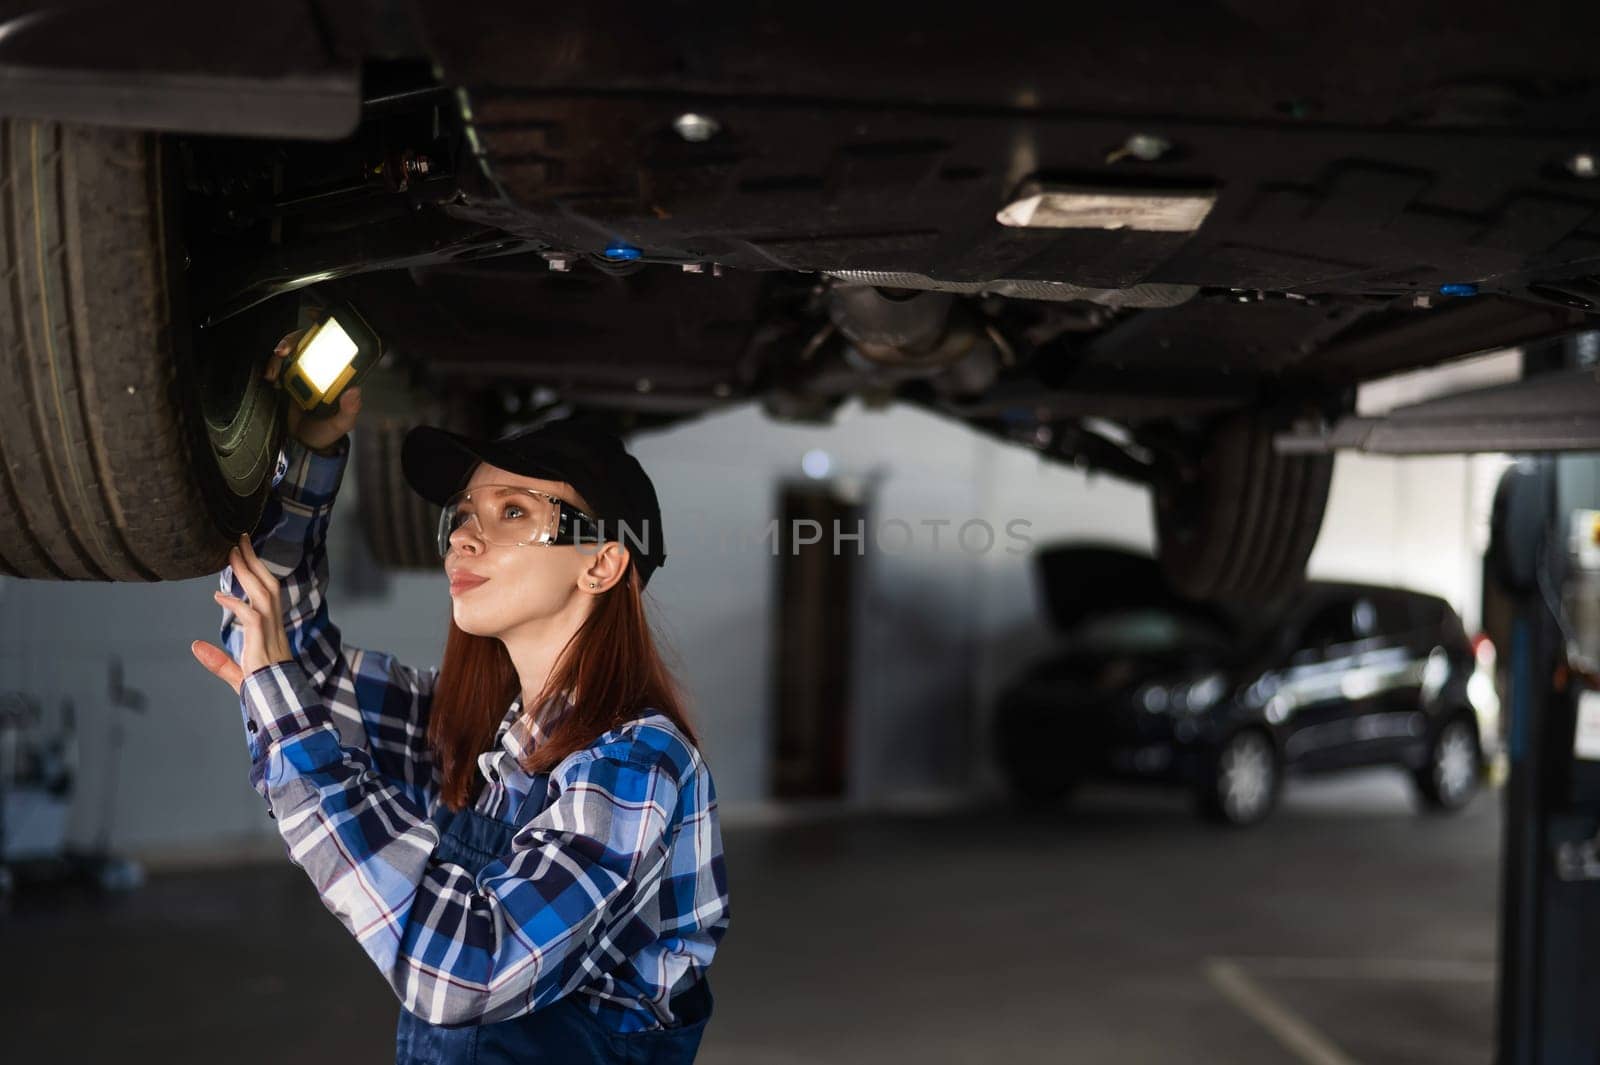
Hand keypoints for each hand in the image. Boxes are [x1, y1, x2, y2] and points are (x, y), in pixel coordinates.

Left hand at [191, 533, 293, 695]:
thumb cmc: (262, 691)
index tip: (242, 555)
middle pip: (268, 585)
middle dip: (255, 561)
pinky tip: (218, 597)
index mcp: (272, 630)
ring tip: (233, 552)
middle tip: (240, 540)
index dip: (256, 573)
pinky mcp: (263, 642)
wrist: (279, 706)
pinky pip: (251, 616)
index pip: (268, 592)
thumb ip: (217, 661)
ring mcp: (271, 633)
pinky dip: (235, 604)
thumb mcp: (236, 674)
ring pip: (264, 593)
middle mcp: (274, 626)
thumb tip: (194, 646)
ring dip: (249, 571)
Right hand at [267, 320, 362, 452]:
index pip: (335, 344)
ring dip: (281, 352)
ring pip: (290, 350)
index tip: (316, 314)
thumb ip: (349, 410)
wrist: (302, 445)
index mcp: (336, 375)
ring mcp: (300, 372)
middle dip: (295, 339)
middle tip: (285, 350)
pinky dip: (272, 365)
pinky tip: (270, 376)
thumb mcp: (341, 423)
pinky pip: (276, 365)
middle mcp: (319, 368)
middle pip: (307, 342)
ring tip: (276, 365)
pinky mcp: (284, 380)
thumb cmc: (326, 431)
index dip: (327, 326)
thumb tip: (355, 392)